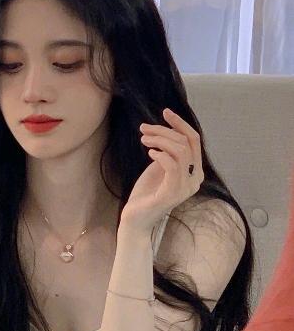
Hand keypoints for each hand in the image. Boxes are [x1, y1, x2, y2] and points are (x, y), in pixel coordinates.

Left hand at [119, 108, 203, 234]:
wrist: (136, 218)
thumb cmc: (147, 192)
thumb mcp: (159, 166)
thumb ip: (169, 152)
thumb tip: (166, 132)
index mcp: (194, 172)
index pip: (194, 140)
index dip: (180, 124)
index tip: (165, 112)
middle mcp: (195, 180)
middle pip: (187, 143)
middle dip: (165, 130)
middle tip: (144, 129)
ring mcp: (185, 187)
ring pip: (180, 151)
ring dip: (160, 140)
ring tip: (144, 140)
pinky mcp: (173, 193)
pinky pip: (172, 165)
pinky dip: (160, 154)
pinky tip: (149, 152)